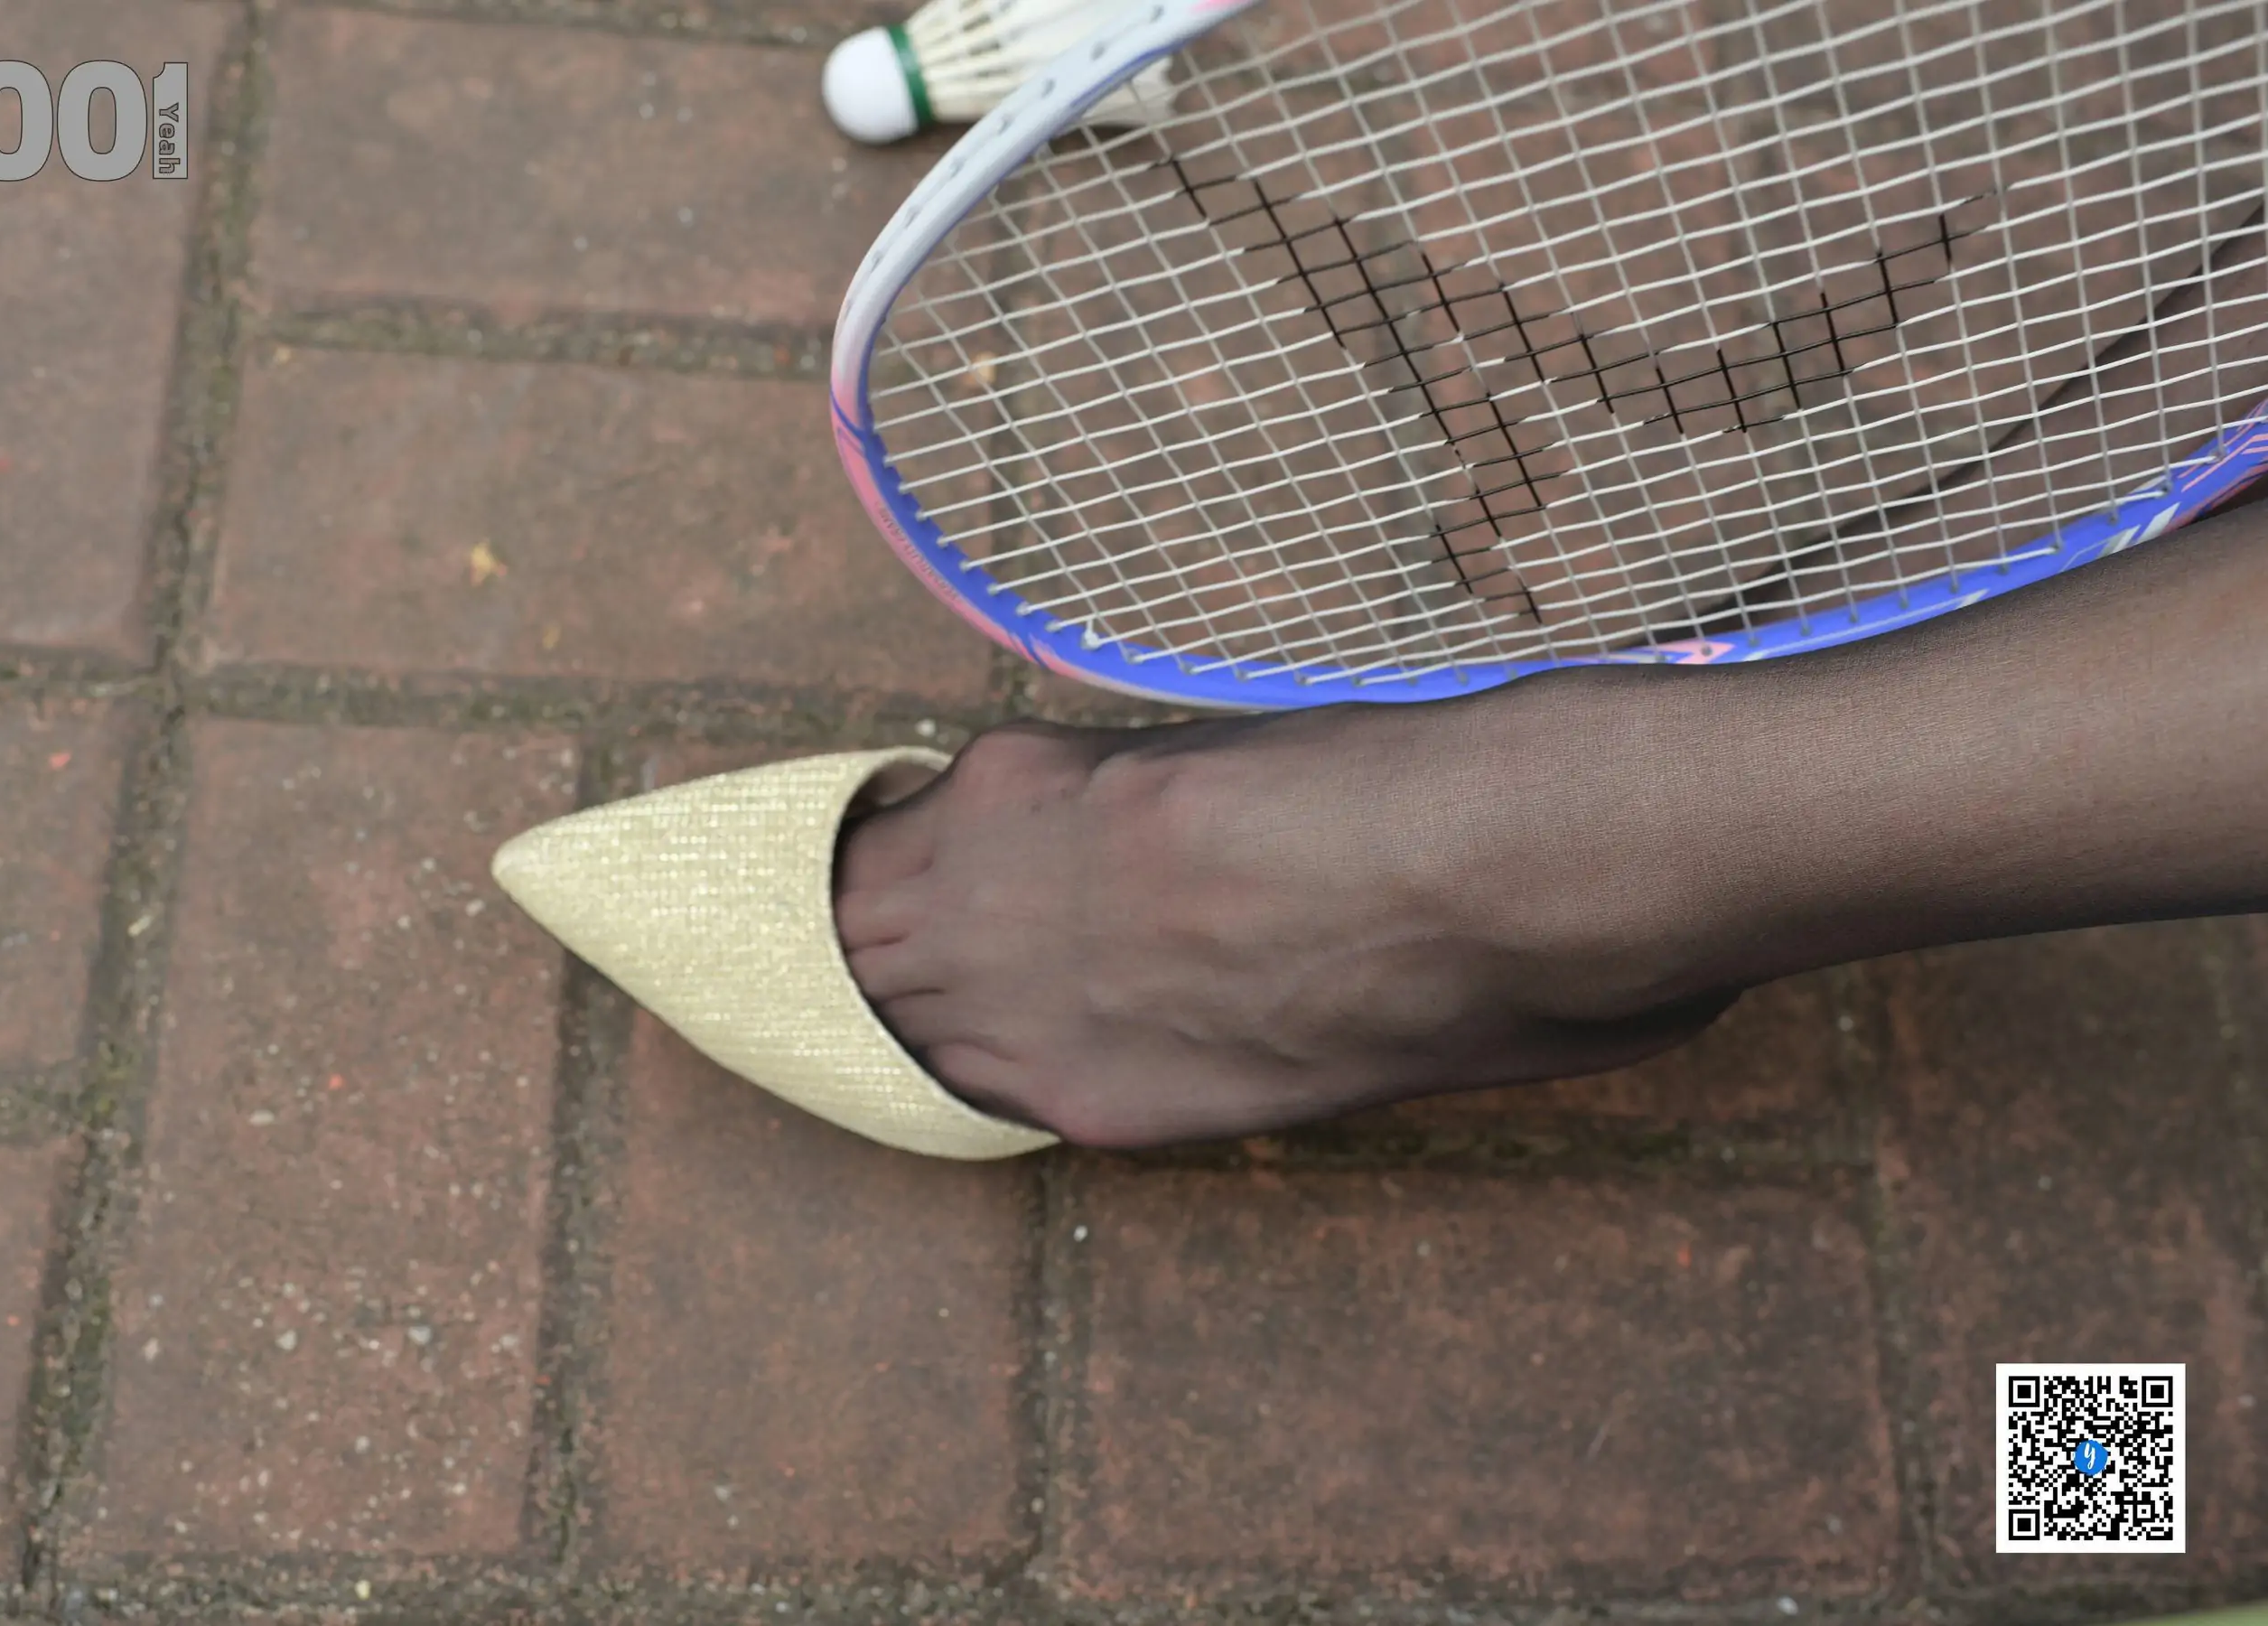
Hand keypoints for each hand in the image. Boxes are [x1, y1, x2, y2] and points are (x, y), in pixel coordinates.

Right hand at [833, 695, 1737, 1147]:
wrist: (1514, 872)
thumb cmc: (1483, 986)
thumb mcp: (1350, 1066)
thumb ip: (1229, 1034)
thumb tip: (1216, 975)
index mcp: (1115, 1097)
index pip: (955, 1073)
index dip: (919, 1022)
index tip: (912, 982)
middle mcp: (1043, 1014)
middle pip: (881, 982)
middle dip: (854, 952)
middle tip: (836, 912)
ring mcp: (1030, 899)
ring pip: (867, 896)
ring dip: (852, 872)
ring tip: (852, 846)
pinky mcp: (1053, 783)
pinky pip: (923, 799)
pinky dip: (902, 796)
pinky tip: (918, 780)